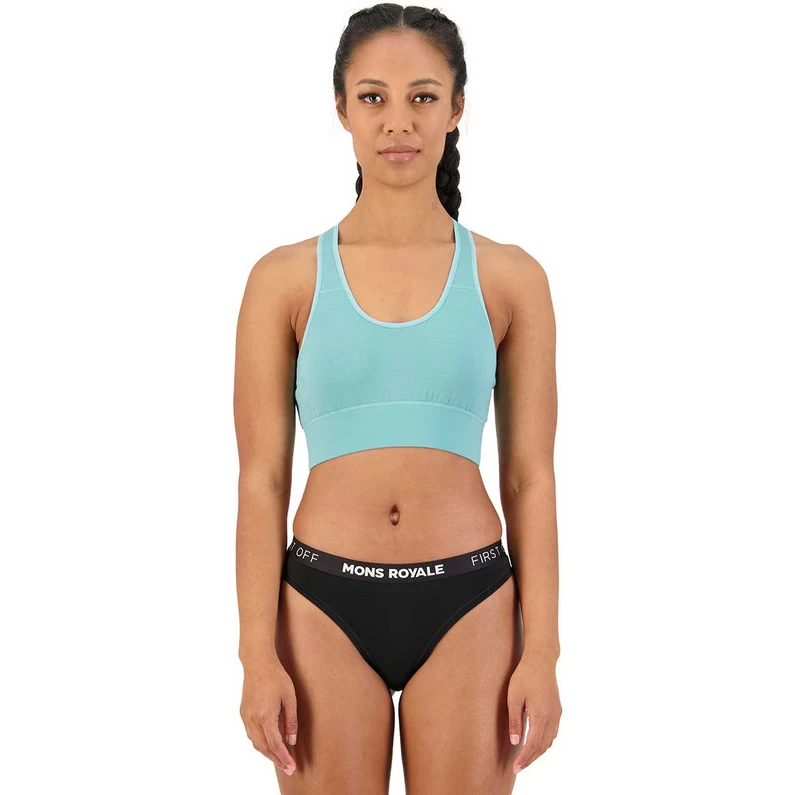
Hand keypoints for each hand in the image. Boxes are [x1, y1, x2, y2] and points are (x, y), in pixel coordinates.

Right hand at [240, 660, 298, 775]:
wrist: (258, 663)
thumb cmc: (276, 677)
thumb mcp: (290, 698)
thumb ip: (290, 721)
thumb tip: (291, 741)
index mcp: (265, 716)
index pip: (275, 744)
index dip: (283, 758)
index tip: (292, 767)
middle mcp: (253, 719)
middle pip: (264, 748)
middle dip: (276, 760)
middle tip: (288, 768)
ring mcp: (246, 717)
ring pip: (255, 743)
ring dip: (267, 753)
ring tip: (280, 759)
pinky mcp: (243, 713)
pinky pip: (251, 734)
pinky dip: (260, 743)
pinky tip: (268, 744)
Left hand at [507, 654, 561, 774]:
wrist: (541, 660)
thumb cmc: (524, 676)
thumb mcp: (514, 698)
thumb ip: (515, 721)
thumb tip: (515, 742)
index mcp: (541, 716)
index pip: (533, 745)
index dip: (524, 758)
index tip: (515, 768)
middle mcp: (552, 718)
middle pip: (542, 746)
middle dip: (530, 759)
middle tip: (518, 767)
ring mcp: (557, 714)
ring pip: (549, 741)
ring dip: (538, 752)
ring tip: (525, 758)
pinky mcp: (557, 710)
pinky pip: (552, 732)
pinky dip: (544, 742)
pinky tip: (536, 743)